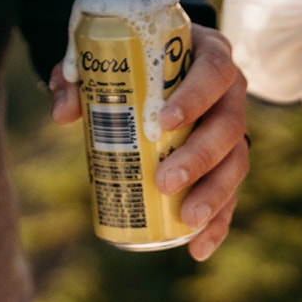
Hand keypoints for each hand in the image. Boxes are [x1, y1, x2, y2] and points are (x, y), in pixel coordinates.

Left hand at [50, 25, 247, 260]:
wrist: (147, 68)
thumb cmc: (127, 60)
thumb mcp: (100, 59)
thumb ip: (76, 77)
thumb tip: (64, 115)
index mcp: (208, 53)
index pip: (214, 70)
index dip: (196, 96)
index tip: (166, 121)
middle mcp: (230, 92)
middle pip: (229, 125)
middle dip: (200, 157)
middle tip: (165, 181)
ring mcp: (232, 128)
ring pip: (237, 162)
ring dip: (215, 193)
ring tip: (188, 219)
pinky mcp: (226, 161)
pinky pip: (230, 193)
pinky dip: (219, 222)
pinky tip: (199, 247)